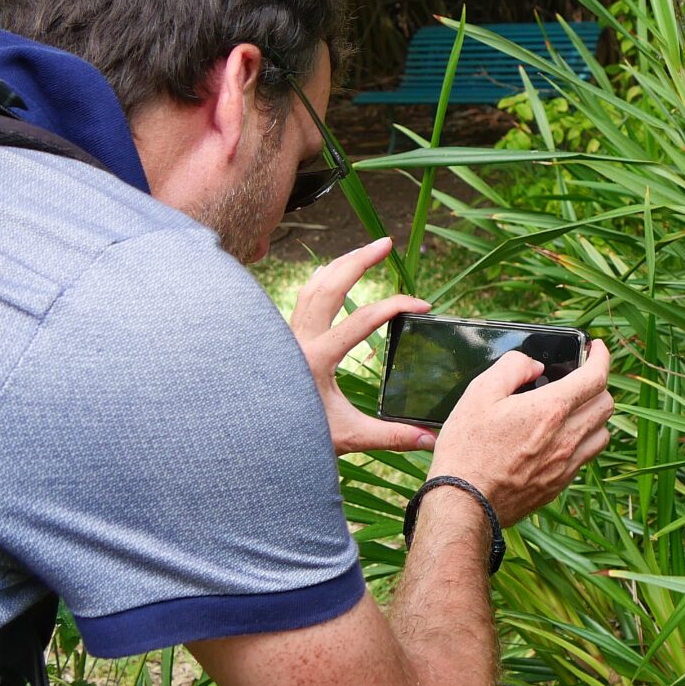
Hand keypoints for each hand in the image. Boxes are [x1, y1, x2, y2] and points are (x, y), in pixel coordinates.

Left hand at [289, 236, 437, 454]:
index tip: (423, 306)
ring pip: (313, 286)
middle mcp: (298, 340)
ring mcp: (287, 336)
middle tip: (387, 242)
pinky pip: (302, 299)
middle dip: (360, 260)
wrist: (252, 442)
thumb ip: (392, 435)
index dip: (397, 305)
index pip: (364, 319)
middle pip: (331, 285)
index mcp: (317, 358)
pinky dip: (321, 281)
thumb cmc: (298, 438)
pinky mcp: (283, 339)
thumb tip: (432, 440)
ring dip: (340, 264)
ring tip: (365, 250)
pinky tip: (332, 275)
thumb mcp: (349, 438)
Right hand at [430, 339, 613, 525]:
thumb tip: (535, 365)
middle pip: (606, 403)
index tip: (596, 348)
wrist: (465, 502)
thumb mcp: (479, 394)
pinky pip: (587, 456)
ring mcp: (567, 463)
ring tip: (574, 409)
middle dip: (597, 384)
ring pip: (603, 431)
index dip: (601, 356)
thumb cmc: (468, 448)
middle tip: (579, 378)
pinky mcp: (560, 483)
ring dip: (594, 414)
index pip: (596, 376)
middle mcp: (567, 436)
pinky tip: (561, 437)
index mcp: (550, 410)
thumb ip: (512, 368)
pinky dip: (584, 440)